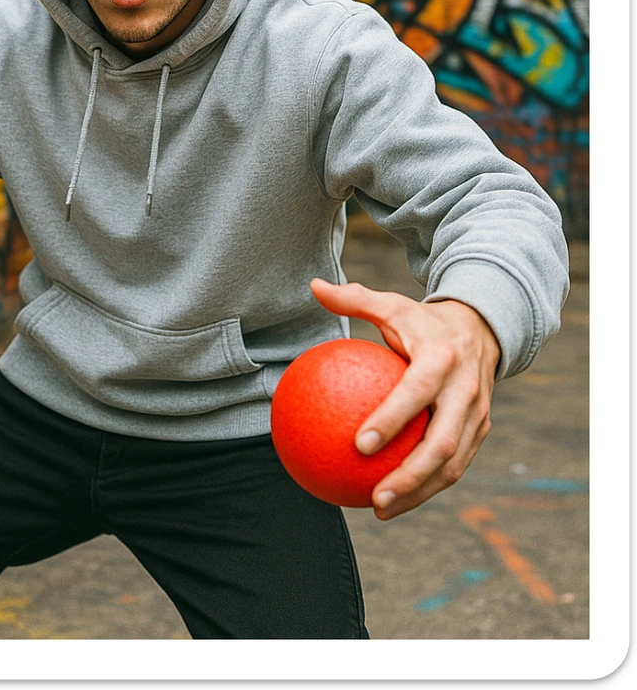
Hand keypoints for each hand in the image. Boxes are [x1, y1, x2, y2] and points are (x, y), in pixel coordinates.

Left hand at [309, 278, 501, 519]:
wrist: (483, 329)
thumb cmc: (422, 321)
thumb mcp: (392, 304)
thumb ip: (354, 298)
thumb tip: (313, 287)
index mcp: (441, 360)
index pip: (416, 394)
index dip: (391, 420)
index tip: (358, 444)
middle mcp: (465, 391)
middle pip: (441, 444)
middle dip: (410, 477)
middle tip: (374, 496)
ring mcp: (477, 416)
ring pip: (452, 465)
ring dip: (419, 493)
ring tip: (379, 509)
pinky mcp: (480, 431)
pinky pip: (454, 465)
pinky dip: (427, 487)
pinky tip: (393, 499)